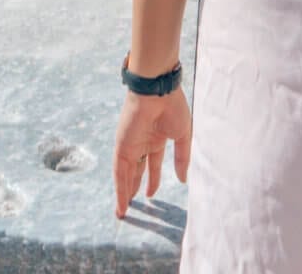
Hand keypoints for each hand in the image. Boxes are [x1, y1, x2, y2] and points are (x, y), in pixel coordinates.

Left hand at [113, 88, 191, 216]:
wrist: (157, 90)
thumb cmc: (172, 107)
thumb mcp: (182, 136)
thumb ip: (181, 158)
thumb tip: (182, 179)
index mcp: (156, 138)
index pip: (152, 164)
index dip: (152, 180)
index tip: (150, 194)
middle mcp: (141, 143)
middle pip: (135, 171)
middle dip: (133, 188)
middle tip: (130, 206)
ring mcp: (130, 145)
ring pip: (125, 174)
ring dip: (123, 193)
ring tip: (123, 212)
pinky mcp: (122, 146)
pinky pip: (119, 171)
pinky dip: (120, 188)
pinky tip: (122, 203)